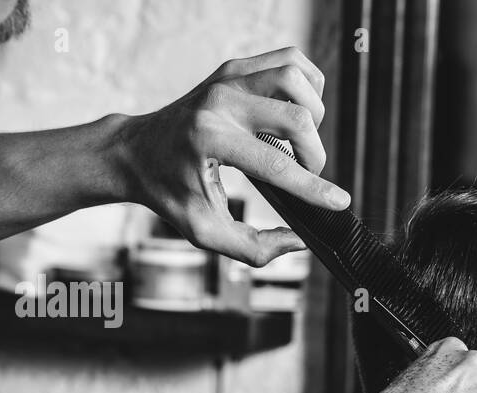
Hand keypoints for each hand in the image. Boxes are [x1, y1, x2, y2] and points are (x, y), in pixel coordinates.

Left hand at [107, 47, 350, 266]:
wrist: (136, 151)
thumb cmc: (169, 192)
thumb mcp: (204, 231)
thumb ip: (253, 248)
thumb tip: (299, 242)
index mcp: (208, 140)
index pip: (277, 165)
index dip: (314, 188)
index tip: (340, 203)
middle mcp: (220, 102)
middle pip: (296, 117)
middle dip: (315, 154)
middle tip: (307, 173)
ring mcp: (228, 79)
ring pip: (296, 79)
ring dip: (314, 113)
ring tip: (302, 140)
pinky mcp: (235, 68)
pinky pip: (290, 61)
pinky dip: (307, 85)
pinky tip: (299, 111)